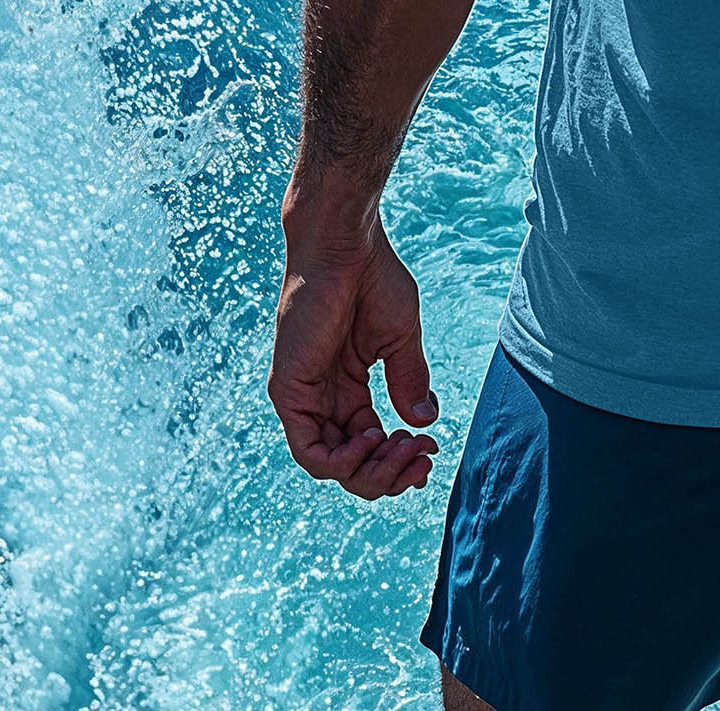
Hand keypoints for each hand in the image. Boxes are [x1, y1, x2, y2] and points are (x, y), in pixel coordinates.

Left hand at [270, 201, 441, 497]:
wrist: (346, 245)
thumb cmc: (372, 279)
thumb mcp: (399, 341)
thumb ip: (409, 383)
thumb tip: (425, 424)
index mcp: (348, 388)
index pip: (368, 446)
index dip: (399, 461)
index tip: (432, 452)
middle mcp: (323, 398)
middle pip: (351, 465)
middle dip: (390, 474)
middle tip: (423, 459)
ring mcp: (304, 398)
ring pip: (331, 467)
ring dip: (372, 471)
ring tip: (402, 448)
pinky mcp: (288, 391)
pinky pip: (309, 452)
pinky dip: (342, 461)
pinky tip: (374, 439)